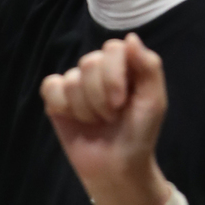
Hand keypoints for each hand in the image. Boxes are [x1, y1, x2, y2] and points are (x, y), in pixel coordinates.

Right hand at [40, 34, 170, 204]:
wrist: (116, 167)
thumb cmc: (139, 132)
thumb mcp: (154, 101)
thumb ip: (149, 66)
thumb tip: (130, 37)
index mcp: (126, 64)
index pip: (112, 49)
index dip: (113, 77)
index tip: (122, 102)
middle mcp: (101, 69)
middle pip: (89, 62)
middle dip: (100, 97)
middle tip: (112, 117)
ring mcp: (78, 82)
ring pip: (71, 79)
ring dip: (85, 108)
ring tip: (97, 122)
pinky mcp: (57, 99)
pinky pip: (50, 86)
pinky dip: (62, 105)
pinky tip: (74, 118)